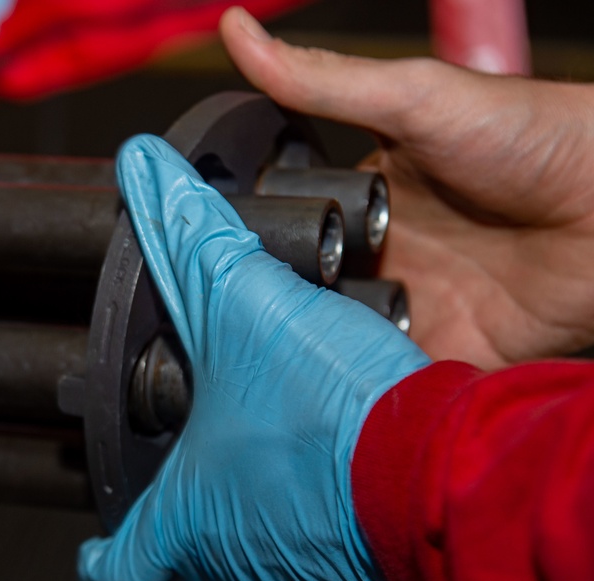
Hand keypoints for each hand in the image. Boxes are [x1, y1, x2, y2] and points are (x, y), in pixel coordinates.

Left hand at [76, 135, 428, 580]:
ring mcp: (304, 579)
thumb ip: (191, 240)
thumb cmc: (329, 408)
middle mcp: (241, 563)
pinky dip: (317, 531)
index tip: (99, 556)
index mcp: (193, 519)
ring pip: (260, 576)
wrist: (442, 459)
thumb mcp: (246, 305)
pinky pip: (325, 565)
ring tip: (266, 477)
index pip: (123, 571)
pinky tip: (332, 480)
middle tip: (184, 519)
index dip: (105, 564)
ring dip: (254, 535)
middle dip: (181, 559)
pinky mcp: (365, 576)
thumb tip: (139, 169)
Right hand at [221, 7, 593, 368]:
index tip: (207, 262)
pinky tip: (333, 383)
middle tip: (238, 320)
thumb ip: (322, 80)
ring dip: (312, 351)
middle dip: (274, 310)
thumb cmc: (534, 136)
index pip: (283, 229)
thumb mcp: (415, 98)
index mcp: (360, 199)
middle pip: (301, 293)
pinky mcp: (443, 349)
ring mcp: (408, 304)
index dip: (248, 246)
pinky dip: (362, 386)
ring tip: (276, 357)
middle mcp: (378, 255)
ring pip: (334, 341)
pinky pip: (386, 378)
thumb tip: (237, 30)